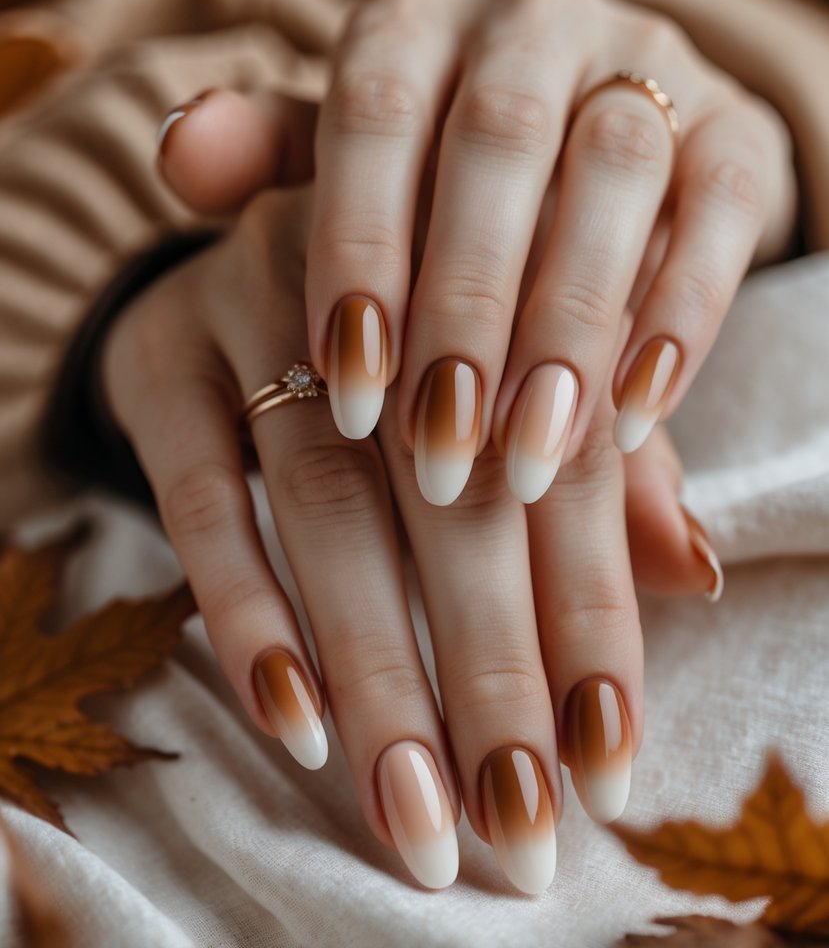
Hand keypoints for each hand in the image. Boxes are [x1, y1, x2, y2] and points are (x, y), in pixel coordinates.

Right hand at [104, 178, 666, 895]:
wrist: (238, 272)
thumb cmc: (408, 354)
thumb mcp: (512, 388)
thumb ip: (602, 471)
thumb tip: (696, 573)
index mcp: (503, 280)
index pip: (568, 457)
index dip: (593, 609)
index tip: (604, 756)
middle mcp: (394, 284)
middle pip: (454, 487)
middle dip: (490, 667)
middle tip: (513, 819)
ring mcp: (266, 306)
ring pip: (328, 500)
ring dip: (375, 666)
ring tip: (410, 805)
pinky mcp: (168, 359)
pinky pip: (203, 493)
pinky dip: (248, 609)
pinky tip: (291, 716)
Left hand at [290, 0, 795, 505]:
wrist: (584, 135)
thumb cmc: (429, 172)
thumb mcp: (340, 165)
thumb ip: (267, 159)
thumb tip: (180, 151)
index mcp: (414, 10)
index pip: (369, 109)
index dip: (357, 248)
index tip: (349, 390)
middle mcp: (531, 9)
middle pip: (497, 143)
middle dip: (465, 308)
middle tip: (439, 452)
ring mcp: (647, 55)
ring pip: (614, 172)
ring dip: (570, 326)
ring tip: (530, 461)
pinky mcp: (737, 123)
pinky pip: (722, 210)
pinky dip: (681, 316)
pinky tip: (634, 418)